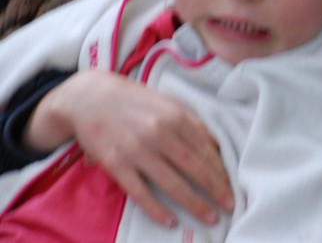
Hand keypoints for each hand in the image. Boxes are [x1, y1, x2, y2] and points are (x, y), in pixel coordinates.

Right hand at [25, 70, 233, 227]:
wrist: (89, 98)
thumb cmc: (134, 100)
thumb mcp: (168, 103)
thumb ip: (193, 122)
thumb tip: (216, 145)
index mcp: (175, 117)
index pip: (206, 149)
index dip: (221, 170)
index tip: (233, 185)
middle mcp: (159, 134)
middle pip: (195, 168)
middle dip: (216, 189)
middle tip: (230, 206)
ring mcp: (137, 151)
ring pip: (172, 183)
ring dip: (194, 204)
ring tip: (210, 218)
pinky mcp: (116, 165)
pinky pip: (140, 192)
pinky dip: (156, 210)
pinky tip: (171, 222)